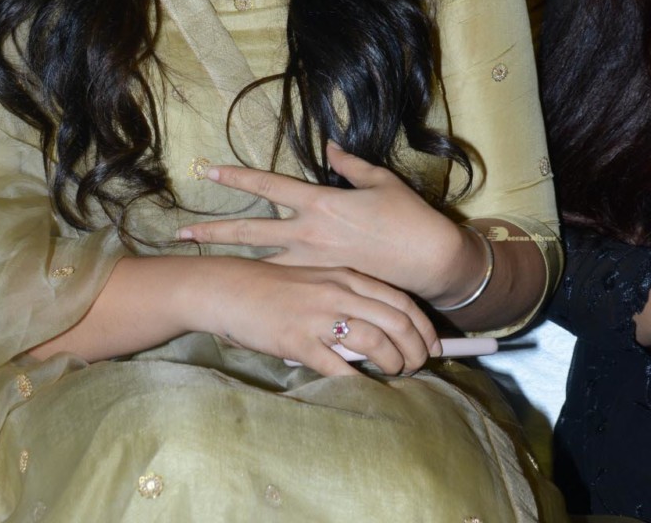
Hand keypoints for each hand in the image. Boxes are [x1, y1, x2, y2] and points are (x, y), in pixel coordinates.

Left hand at [176, 142, 466, 303]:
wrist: (429, 261)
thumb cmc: (407, 216)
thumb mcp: (379, 181)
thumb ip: (350, 164)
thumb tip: (329, 145)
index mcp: (320, 203)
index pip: (268, 186)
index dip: (237, 177)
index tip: (209, 171)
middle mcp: (308, 233)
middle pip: (250, 231)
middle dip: (214, 229)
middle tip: (180, 230)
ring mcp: (313, 261)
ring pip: (261, 259)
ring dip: (230, 257)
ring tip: (202, 259)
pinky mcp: (324, 281)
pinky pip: (286, 278)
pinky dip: (263, 279)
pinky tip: (245, 284)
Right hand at [193, 258, 440, 377]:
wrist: (229, 288)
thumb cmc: (273, 286)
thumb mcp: (317, 279)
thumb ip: (347, 296)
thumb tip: (379, 327)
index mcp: (345, 275)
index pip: (399, 300)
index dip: (423, 326)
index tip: (434, 344)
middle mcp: (338, 292)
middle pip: (396, 323)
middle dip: (416, 350)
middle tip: (418, 365)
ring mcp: (319, 316)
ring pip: (376, 343)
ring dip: (394, 364)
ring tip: (395, 374)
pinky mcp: (299, 340)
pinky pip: (339, 367)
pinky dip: (357, 381)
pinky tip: (364, 389)